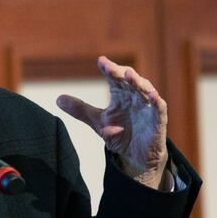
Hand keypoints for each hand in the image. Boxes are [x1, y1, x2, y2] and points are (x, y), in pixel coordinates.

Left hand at [56, 56, 169, 189]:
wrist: (135, 156)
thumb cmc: (120, 133)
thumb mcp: (97, 121)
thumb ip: (80, 110)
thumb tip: (57, 99)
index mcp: (120, 95)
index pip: (115, 78)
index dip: (109, 69)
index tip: (101, 61)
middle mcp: (135, 98)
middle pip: (130, 81)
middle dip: (122, 73)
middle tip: (112, 68)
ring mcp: (147, 108)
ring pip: (146, 90)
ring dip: (139, 82)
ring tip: (130, 76)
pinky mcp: (158, 121)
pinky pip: (159, 109)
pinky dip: (156, 102)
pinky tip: (152, 96)